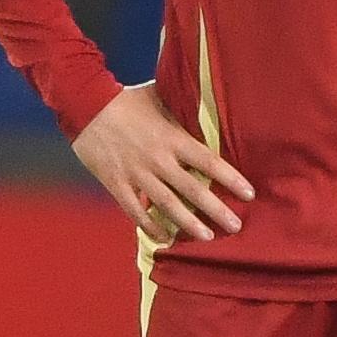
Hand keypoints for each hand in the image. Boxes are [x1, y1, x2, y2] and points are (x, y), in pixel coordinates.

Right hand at [72, 82, 254, 242]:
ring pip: (167, 205)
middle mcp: (158, 160)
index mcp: (172, 138)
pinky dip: (150, 226)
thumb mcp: (160, 98)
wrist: (86, 105)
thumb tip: (204, 99)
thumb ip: (181, 107)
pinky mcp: (117, 184)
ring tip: (207, 236)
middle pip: (193, 190)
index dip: (230, 178)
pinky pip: (136, 211)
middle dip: (216, 209)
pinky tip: (165, 238)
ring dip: (188, 223)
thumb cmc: (127, 99)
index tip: (249, 193)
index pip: (209, 161)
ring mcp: (137, 175)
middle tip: (236, 225)